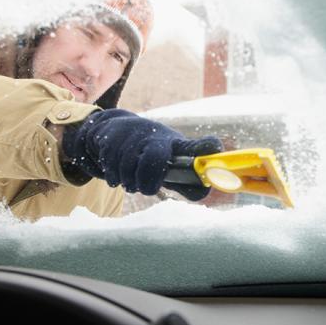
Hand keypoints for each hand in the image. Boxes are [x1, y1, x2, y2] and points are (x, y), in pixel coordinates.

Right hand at [62, 109, 222, 199]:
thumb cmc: (152, 152)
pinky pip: (113, 171)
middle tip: (146, 188)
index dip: (205, 148)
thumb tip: (201, 193)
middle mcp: (156, 136)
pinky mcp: (112, 140)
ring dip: (130, 182)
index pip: (195, 146)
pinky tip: (119, 171)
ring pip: (130, 171)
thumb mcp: (170, 162)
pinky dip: (115, 178)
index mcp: (176, 145)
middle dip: (148, 181)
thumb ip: (185, 181)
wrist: (117, 131)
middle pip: (154, 160)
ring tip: (132, 178)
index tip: (214, 148)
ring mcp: (133, 136)